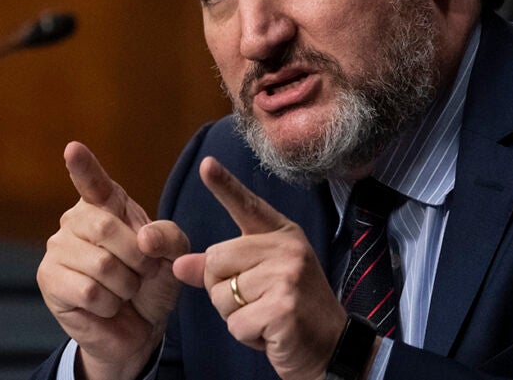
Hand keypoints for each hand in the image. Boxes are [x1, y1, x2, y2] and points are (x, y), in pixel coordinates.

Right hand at [37, 142, 189, 379]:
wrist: (139, 329)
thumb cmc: (152, 283)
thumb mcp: (173, 256)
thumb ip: (168, 237)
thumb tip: (144, 237)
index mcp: (107, 205)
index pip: (94, 183)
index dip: (84, 166)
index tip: (73, 148)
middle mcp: (77, 219)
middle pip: (105, 227)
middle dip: (137, 258)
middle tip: (143, 272)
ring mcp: (58, 248)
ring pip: (100, 264)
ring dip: (125, 285)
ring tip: (123, 290)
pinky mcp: (49, 279)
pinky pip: (88, 290)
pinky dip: (108, 303)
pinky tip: (106, 305)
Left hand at [173, 157, 347, 379]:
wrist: (333, 348)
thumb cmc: (291, 313)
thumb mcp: (258, 283)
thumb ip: (220, 270)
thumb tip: (179, 264)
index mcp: (282, 235)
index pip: (247, 206)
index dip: (224, 185)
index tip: (206, 164)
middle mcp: (287, 248)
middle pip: (215, 260)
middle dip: (224, 291)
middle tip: (258, 303)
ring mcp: (287, 276)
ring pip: (222, 295)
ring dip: (236, 317)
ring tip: (267, 317)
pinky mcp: (283, 308)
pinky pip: (236, 323)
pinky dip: (247, 336)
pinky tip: (271, 334)